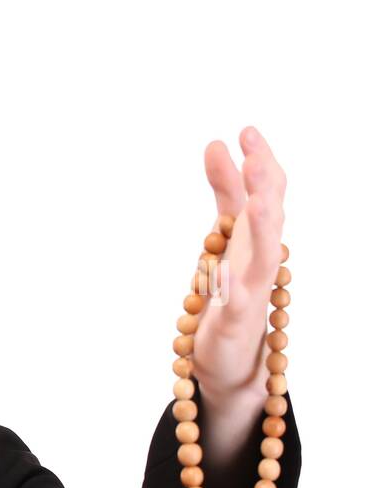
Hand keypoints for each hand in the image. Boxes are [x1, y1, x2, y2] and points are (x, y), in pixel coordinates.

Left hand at [190, 126, 286, 401]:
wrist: (231, 357)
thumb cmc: (233, 291)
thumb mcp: (226, 234)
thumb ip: (226, 191)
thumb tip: (217, 142)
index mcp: (258, 239)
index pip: (267, 194)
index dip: (260, 162)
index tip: (245, 130)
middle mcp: (261, 262)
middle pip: (270, 220)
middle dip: (264, 186)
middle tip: (254, 152)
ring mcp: (250, 294)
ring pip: (263, 260)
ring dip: (261, 231)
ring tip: (255, 202)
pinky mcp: (232, 325)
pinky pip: (234, 306)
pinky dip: (231, 290)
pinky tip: (223, 272)